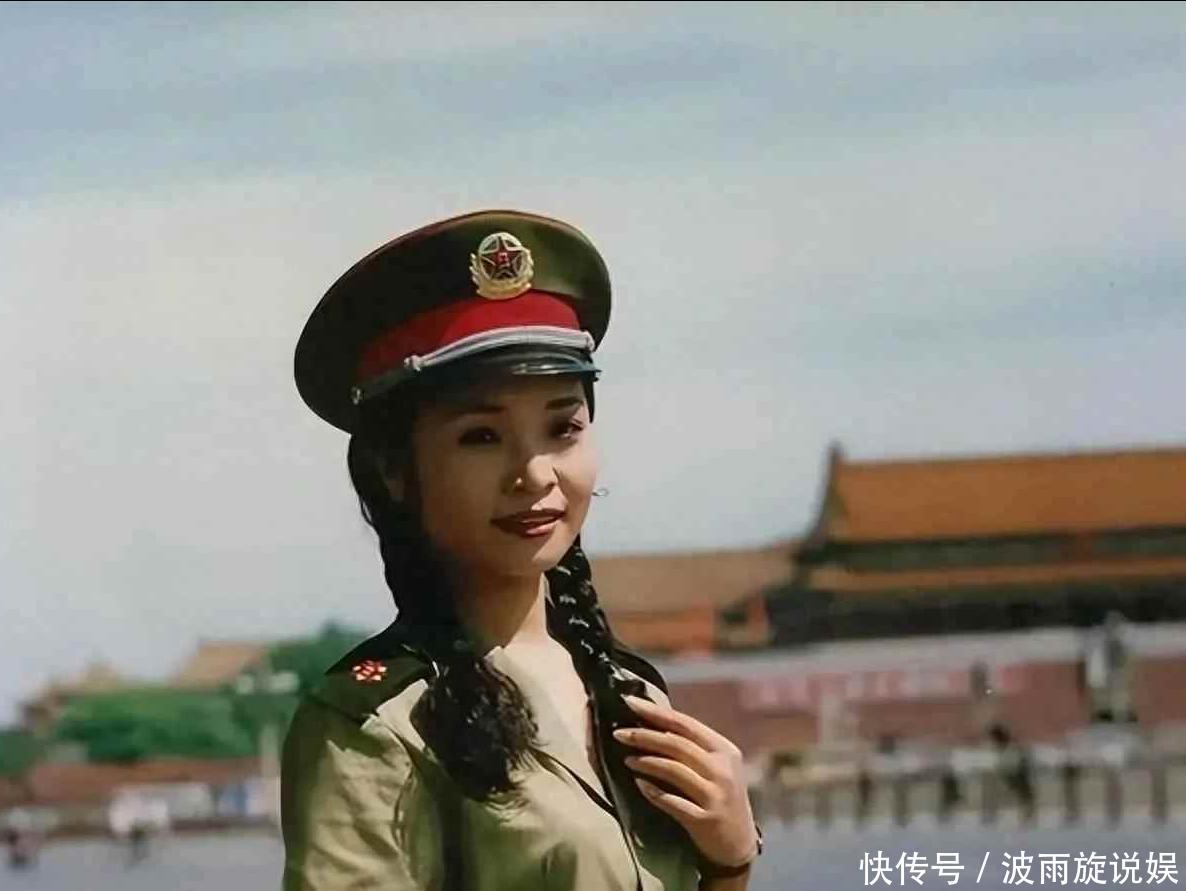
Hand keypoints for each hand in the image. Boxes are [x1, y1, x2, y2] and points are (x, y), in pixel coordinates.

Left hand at [612, 695, 758, 868]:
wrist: (739, 843)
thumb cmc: (720, 797)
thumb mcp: (715, 767)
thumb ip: (691, 747)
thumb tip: (651, 722)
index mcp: (724, 749)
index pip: (685, 724)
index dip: (655, 712)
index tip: (629, 703)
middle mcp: (722, 769)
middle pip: (677, 744)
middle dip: (644, 735)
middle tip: (618, 733)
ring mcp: (715, 795)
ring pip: (674, 769)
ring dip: (646, 761)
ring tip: (625, 758)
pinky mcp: (705, 819)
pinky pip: (673, 802)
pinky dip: (653, 792)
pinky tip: (638, 785)